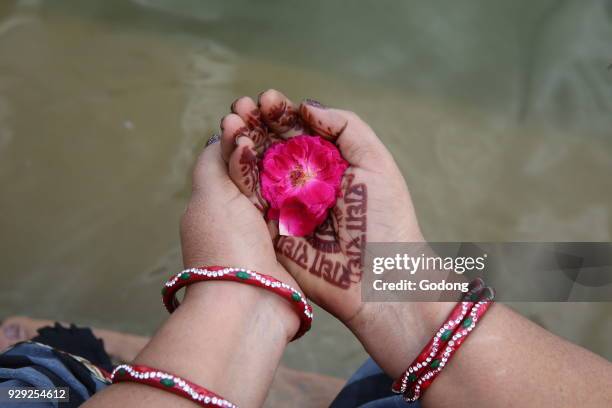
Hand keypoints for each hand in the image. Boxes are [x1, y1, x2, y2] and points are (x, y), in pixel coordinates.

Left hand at [180, 120, 301, 340]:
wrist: (252, 303)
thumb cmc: (225, 244)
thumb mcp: (209, 194)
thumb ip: (213, 161)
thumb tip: (224, 133)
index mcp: (218, 197)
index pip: (230, 151)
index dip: (243, 126)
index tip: (255, 105)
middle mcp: (242, 210)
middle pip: (259, 162)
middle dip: (268, 134)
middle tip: (283, 107)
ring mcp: (270, 225)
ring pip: (283, 179)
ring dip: (291, 154)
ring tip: (305, 125)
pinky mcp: (295, 239)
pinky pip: (303, 202)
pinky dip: (310, 181)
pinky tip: (322, 159)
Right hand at [222, 89, 434, 323]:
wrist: (380, 277)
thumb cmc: (386, 218)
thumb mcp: (375, 161)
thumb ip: (345, 126)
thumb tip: (306, 106)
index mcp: (328, 165)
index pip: (298, 132)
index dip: (281, 114)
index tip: (269, 98)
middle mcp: (303, 183)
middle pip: (272, 146)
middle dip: (256, 123)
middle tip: (243, 105)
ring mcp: (285, 205)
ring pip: (256, 167)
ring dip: (242, 141)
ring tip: (233, 118)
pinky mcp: (270, 228)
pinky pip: (249, 197)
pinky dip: (239, 171)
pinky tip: (235, 148)